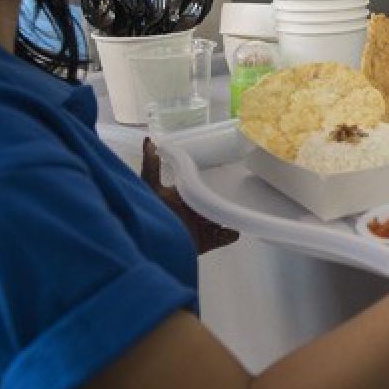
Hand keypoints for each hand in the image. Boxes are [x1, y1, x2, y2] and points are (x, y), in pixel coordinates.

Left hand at [142, 138, 239, 253]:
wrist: (157, 248)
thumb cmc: (153, 215)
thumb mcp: (150, 188)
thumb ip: (151, 167)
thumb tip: (148, 140)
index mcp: (181, 197)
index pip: (196, 185)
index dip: (206, 178)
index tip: (222, 166)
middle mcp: (191, 211)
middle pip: (211, 201)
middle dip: (221, 196)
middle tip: (236, 186)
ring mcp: (200, 227)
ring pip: (221, 217)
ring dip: (229, 213)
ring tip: (240, 205)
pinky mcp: (207, 242)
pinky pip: (225, 236)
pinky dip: (231, 233)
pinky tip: (234, 227)